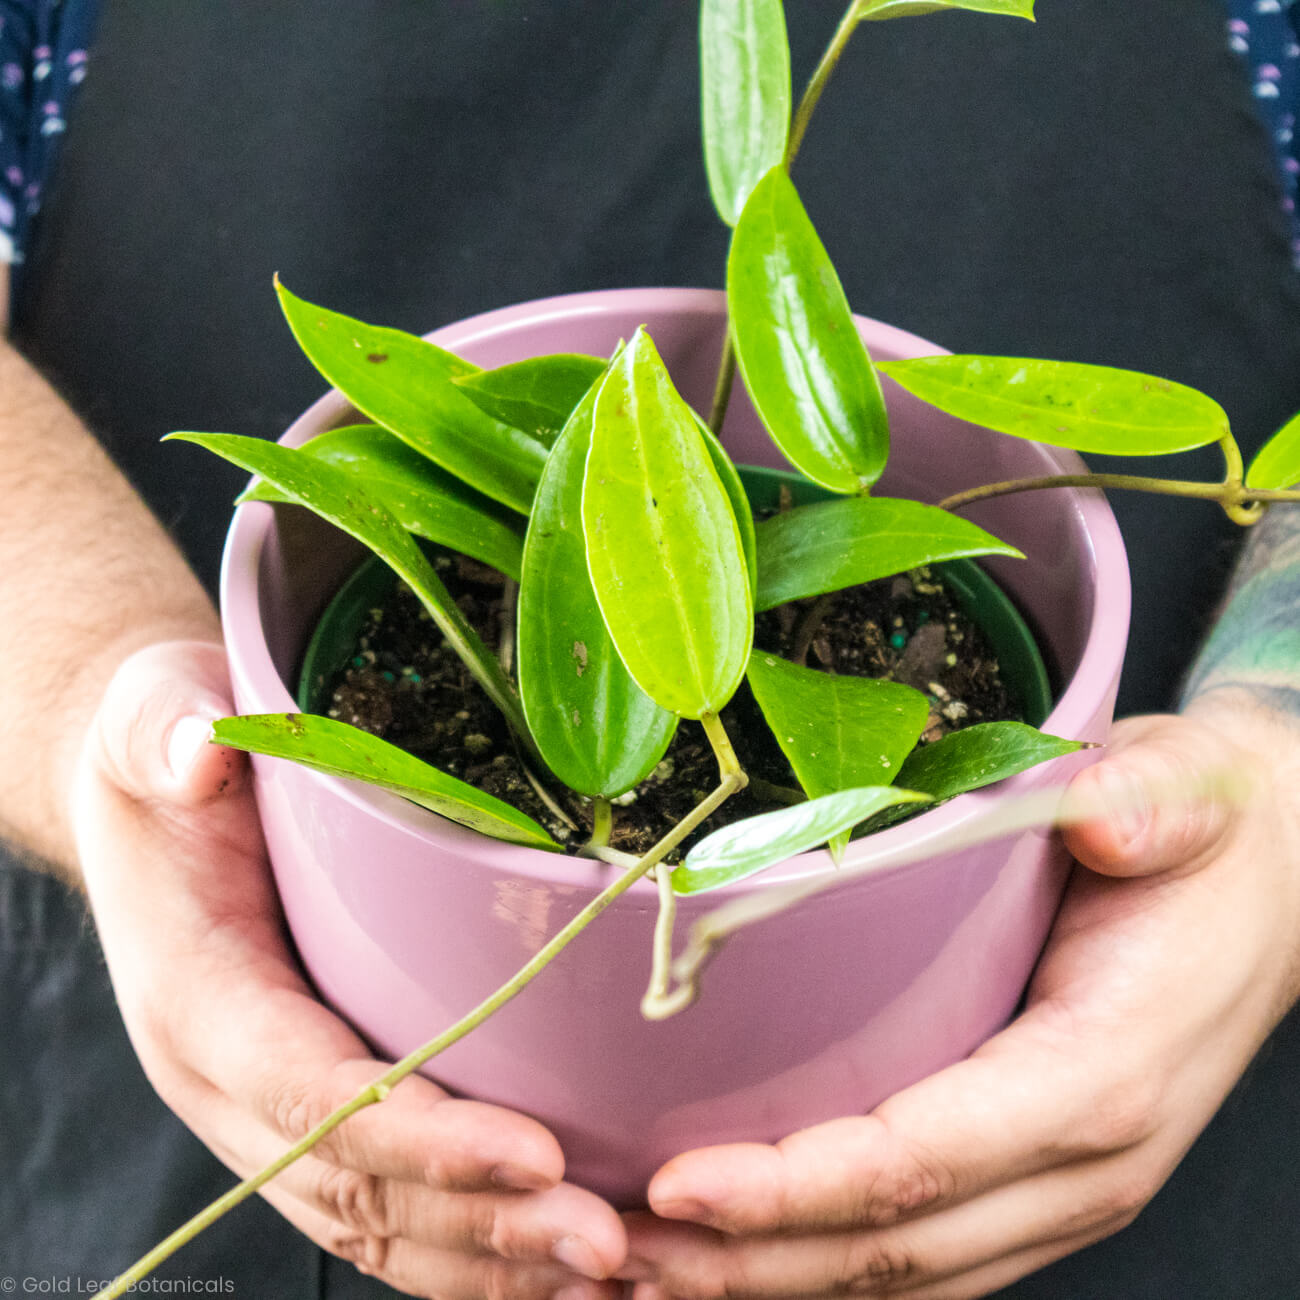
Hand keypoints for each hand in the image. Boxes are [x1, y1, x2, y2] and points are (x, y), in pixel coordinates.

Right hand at [74, 641, 625, 1298]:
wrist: (153, 808)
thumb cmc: (168, 761)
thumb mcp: (153, 714)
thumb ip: (168, 728)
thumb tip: (204, 745)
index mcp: (200, 999)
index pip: (313, 1093)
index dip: (423, 1134)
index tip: (538, 1152)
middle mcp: (231, 1083)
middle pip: (360, 1189)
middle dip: (485, 1225)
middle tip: (607, 1243)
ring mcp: (270, 1110)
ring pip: (378, 1224)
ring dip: (492, 1259)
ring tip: (610, 1269)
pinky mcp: (312, 1110)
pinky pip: (387, 1205)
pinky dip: (470, 1243)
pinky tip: (554, 1255)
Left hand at [617, 699, 1299, 1298]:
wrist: (1268, 876)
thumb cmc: (1205, 837)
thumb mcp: (1188, 791)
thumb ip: (1150, 802)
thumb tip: (1103, 814)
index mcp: (1101, 1073)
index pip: (925, 1160)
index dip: (797, 1187)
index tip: (678, 1183)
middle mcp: (1081, 1161)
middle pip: (893, 1250)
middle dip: (746, 1262)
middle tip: (613, 1249)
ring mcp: (1060, 1185)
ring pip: (902, 1278)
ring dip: (767, 1282)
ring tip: (641, 1268)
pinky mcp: (1033, 1176)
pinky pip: (924, 1254)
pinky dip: (823, 1265)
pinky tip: (739, 1253)